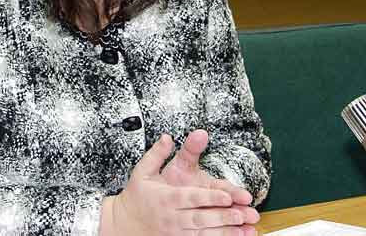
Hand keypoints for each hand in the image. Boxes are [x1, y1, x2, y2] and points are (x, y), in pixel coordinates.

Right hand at [100, 134, 257, 235]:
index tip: (227, 196)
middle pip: (201, 218)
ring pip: (203, 234)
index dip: (210, 197)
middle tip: (242, 214)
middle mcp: (173, 217)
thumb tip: (168, 137)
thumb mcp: (142, 172)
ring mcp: (175, 232)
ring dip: (224, 232)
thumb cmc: (135, 196)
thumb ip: (156, 154)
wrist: (121, 224)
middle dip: (223, 216)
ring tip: (244, 230)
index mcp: (167, 198)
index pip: (192, 197)